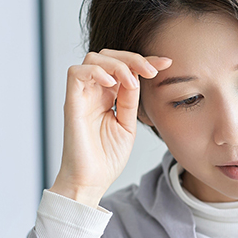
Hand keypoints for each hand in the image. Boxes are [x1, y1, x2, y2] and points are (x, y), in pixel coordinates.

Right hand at [50, 50, 170, 206]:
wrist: (91, 182)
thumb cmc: (106, 159)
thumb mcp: (128, 125)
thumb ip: (130, 101)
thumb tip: (137, 77)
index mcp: (108, 97)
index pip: (124, 68)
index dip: (144, 61)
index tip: (167, 63)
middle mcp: (94, 92)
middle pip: (108, 56)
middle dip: (132, 57)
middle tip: (151, 71)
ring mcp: (82, 96)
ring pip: (93, 58)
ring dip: (117, 63)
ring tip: (131, 81)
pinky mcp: (71, 103)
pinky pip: (76, 73)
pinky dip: (95, 71)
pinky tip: (112, 82)